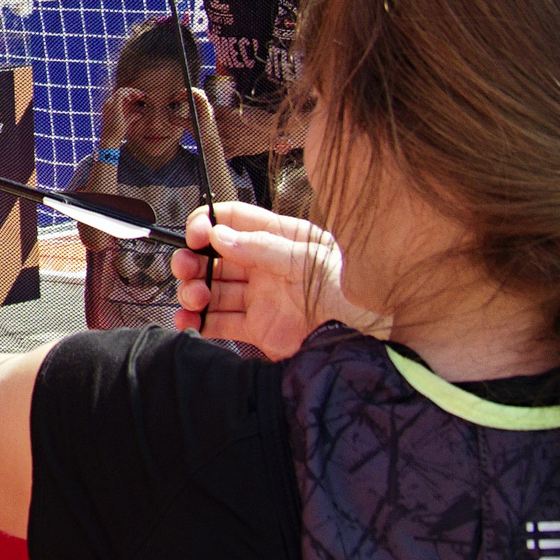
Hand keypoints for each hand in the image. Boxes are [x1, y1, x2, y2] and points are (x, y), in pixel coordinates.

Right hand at [98, 86, 143, 149]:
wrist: (111, 138)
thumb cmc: (119, 132)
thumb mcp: (127, 121)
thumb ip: (133, 116)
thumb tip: (140, 114)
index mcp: (111, 106)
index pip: (121, 95)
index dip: (132, 95)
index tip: (141, 98)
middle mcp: (109, 103)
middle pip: (122, 91)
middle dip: (133, 92)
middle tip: (143, 95)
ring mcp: (110, 103)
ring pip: (122, 90)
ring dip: (133, 91)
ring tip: (141, 96)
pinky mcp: (113, 104)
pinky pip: (122, 93)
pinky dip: (130, 93)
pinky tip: (137, 99)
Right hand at [171, 202, 380, 357]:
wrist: (373, 339)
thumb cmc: (357, 291)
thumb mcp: (312, 260)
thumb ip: (265, 248)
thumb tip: (222, 236)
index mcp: (281, 238)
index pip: (235, 220)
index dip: (209, 223)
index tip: (194, 235)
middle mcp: (267, 266)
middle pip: (217, 256)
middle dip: (194, 259)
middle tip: (185, 268)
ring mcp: (262, 298)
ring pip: (215, 289)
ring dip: (195, 291)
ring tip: (193, 298)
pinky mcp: (259, 329)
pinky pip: (221, 322)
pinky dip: (199, 322)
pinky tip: (188, 321)